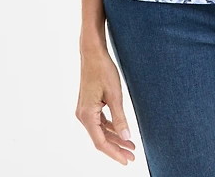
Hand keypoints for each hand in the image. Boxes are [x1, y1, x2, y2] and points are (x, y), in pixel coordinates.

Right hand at [75, 47, 136, 164]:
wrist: (93, 53)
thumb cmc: (103, 71)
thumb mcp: (115, 95)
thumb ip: (120, 118)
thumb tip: (126, 137)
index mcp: (87, 115)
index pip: (101, 142)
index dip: (114, 153)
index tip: (126, 161)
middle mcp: (83, 115)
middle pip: (100, 139)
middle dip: (117, 148)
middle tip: (132, 156)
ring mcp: (85, 111)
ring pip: (100, 131)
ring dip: (115, 138)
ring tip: (130, 145)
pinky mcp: (89, 105)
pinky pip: (99, 122)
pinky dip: (111, 128)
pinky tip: (121, 131)